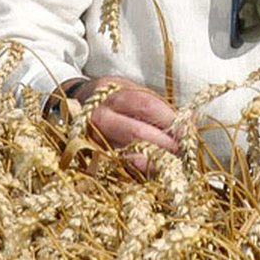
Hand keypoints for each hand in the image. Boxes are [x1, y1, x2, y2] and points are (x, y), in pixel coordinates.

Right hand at [64, 74, 179, 162]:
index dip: (169, 118)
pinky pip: (118, 167)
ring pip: (126, 154)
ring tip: (171, 162)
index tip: (186, 129)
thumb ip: (154, 104)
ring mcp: (91, 139)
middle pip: (136, 132)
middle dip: (164, 143)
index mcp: (109, 91)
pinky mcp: (89, 158)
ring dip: (154, 160)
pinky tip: (152, 169)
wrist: (74, 104)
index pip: (145, 105)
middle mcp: (97, 115)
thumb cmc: (111, 98)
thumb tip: (185, 123)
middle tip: (181, 150)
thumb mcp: (129, 89)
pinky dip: (138, 170)